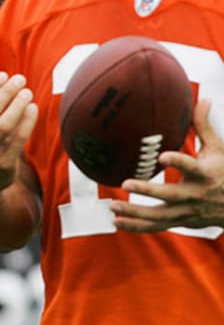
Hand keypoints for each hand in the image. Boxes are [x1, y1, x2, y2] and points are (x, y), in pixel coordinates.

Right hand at [0, 70, 36, 201]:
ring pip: (5, 124)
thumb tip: (0, 83)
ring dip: (18, 104)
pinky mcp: (4, 166)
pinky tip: (33, 109)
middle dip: (6, 92)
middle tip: (19, 79)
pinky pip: (19, 139)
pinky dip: (27, 121)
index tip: (3, 75)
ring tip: (27, 92)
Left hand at [113, 99, 223, 231]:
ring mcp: (187, 211)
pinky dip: (137, 226)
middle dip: (149, 191)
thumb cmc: (223, 171)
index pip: (191, 167)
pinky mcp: (180, 221)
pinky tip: (117, 222)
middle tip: (126, 183)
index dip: (178, 162)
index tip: (161, 156)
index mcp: (204, 174)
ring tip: (112, 204)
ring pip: (160, 216)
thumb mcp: (218, 149)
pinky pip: (157, 226)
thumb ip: (204, 126)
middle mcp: (195, 195)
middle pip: (170, 195)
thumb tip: (201, 98)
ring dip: (136, 212)